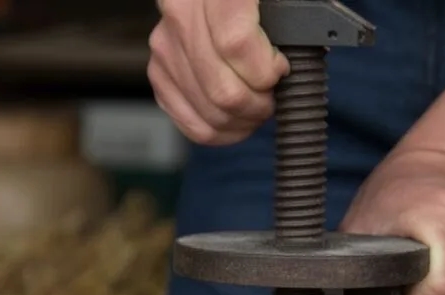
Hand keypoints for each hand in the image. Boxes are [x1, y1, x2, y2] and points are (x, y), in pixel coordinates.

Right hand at [148, 0, 289, 145]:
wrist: (215, 1)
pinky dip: (224, 132)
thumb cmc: (256, 4)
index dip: (265, 70)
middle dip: (258, 105)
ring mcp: (166, 48)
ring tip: (257, 107)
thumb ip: (284, 25)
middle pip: (223, 91)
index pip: (236, 44)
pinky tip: (239, 119)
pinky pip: (193, 125)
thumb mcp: (276, 2)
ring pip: (210, 114)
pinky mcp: (159, 74)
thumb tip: (282, 68)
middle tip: (272, 97)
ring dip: (244, 121)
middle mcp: (180, 16)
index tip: (280, 69)